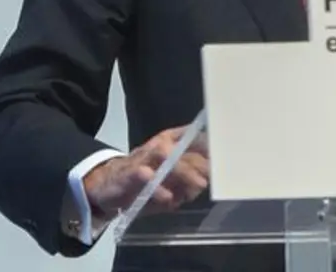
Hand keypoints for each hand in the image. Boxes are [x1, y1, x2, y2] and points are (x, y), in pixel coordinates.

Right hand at [83, 126, 209, 219]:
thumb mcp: (170, 176)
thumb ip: (189, 177)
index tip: (228, 160)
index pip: (196, 137)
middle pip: (186, 150)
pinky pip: (145, 176)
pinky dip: (157, 187)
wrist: (107, 183)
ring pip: (167, 157)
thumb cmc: (146, 178)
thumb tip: (209, 182)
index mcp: (172, 140)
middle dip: (202, 165)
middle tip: (216, 179)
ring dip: (184, 172)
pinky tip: (168, 198)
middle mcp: (160, 144)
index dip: (213, 147)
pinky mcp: (130, 172)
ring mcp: (144, 156)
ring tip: (199, 186)